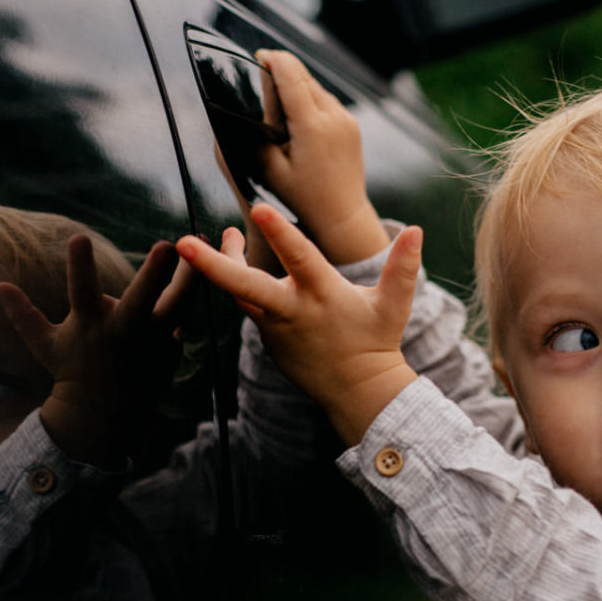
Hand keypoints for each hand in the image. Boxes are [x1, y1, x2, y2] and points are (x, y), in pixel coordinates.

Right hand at [0, 237, 187, 466]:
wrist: (104, 416)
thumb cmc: (71, 372)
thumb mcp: (45, 345)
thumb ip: (24, 315)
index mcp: (90, 326)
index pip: (81, 291)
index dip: (79, 266)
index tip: (78, 238)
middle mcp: (123, 332)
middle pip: (142, 299)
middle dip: (154, 273)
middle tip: (168, 245)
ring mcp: (150, 343)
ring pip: (176, 306)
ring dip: (190, 277)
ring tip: (204, 244)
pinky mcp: (169, 351)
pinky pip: (179, 318)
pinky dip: (185, 299)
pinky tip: (192, 276)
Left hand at [176, 201, 420, 446]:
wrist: (356, 389)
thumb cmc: (375, 341)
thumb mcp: (393, 305)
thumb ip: (402, 268)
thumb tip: (418, 230)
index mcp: (321, 295)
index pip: (299, 259)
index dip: (280, 235)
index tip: (260, 210)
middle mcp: (292, 309)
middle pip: (245, 286)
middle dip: (213, 265)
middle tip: (184, 244)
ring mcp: (274, 325)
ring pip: (240, 291)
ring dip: (222, 264)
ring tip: (224, 237)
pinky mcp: (266, 335)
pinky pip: (247, 304)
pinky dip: (237, 281)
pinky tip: (234, 259)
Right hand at [256, 50, 388, 263]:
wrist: (342, 218)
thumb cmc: (302, 200)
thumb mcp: (269, 169)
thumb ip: (257, 133)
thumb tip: (248, 108)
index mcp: (312, 125)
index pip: (291, 74)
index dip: (272, 59)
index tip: (257, 56)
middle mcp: (333, 117)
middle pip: (304, 75)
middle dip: (282, 69)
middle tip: (261, 73)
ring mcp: (346, 120)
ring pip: (317, 86)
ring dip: (296, 84)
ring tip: (276, 98)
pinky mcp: (352, 126)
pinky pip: (327, 101)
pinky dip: (310, 99)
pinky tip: (297, 116)